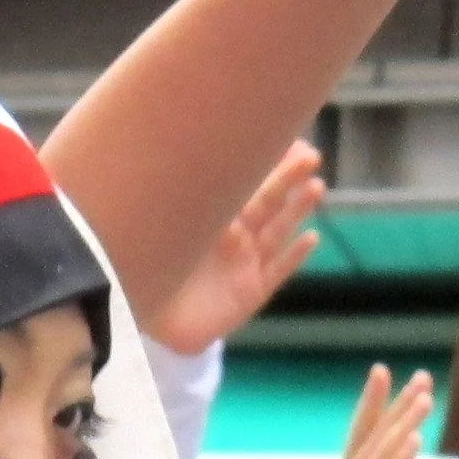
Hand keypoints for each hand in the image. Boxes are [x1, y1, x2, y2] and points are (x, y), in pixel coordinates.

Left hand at [147, 141, 323, 354]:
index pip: (243, 183)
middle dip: (288, 178)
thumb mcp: (157, 229)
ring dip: (297, 210)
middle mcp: (231, 236)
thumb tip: (182, 167)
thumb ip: (172, 204)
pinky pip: (277, 271)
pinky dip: (294, 256)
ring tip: (316, 188)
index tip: (287, 141)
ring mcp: (244, 263)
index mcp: (209, 216)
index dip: (266, 163)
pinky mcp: (251, 292)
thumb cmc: (143, 267)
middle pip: (267, 201)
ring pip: (277, 231)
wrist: (144, 316)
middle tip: (311, 156)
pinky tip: (310, 238)